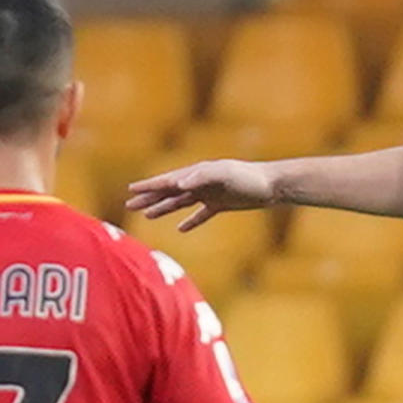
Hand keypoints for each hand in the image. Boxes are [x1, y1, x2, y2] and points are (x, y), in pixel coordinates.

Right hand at [126, 159, 277, 230]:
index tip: (131, 190)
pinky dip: (190, 221)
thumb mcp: (224, 174)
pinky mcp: (221, 205)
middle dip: (150, 198)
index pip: (168, 180)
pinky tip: (181, 229)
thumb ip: (201, 177)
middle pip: (170, 191)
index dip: (149, 186)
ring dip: (164, 208)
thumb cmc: (248, 178)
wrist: (272, 186)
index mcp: (197, 173)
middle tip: (130, 205)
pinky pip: (201, 214)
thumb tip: (178, 182)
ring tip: (147, 215)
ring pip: (181, 202)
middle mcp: (201, 182)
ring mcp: (210, 193)